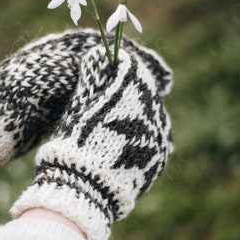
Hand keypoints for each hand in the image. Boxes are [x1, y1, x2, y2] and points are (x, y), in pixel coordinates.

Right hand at [11, 42, 172, 239]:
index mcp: (132, 88)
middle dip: (128, 95)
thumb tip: (99, 54)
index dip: (118, 68)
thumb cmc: (77, 139)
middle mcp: (153, 106)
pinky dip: (142, 138)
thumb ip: (93, 75)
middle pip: (143, 91)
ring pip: (151, 115)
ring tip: (114, 133)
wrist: (88, 185)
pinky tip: (124, 147)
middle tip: (109, 107)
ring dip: (137, 118)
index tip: (110, 71)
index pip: (129, 67)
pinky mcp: (162, 155)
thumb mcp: (79, 102)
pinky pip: (155, 138)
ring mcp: (160, 132)